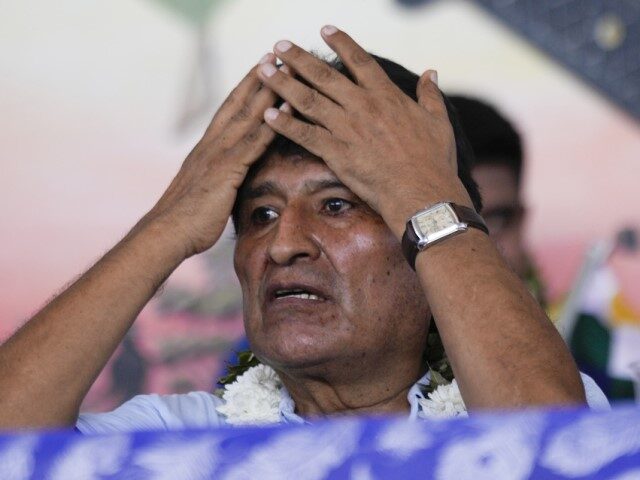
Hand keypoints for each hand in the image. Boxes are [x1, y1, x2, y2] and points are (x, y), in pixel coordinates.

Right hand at [137, 54, 289, 257]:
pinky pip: (254, 141)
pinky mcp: (226, 169)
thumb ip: (217, 181)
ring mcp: (218, 155)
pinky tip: (286, 107)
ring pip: (247, 115)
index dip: (243, 89)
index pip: (227, 112)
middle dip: (257, 78)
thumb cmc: (184, 221)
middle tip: (275, 55)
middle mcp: (211, 145)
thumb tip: (226, 183)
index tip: (257, 69)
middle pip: (238, 104)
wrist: (167, 233)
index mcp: (206, 150)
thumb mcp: (203, 194)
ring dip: (268, 91)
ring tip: (286, 69)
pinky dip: (271, 122)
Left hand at [257, 27, 471, 237]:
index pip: (359, 60)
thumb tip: (431, 72)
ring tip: (264, 70)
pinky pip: (305, 135)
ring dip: (283, 84)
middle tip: (279, 45)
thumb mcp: (438, 120)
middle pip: (324, 75)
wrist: (422, 192)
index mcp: (386, 95)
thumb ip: (430, 94)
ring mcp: (347, 128)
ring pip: (308, 100)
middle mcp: (362, 106)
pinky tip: (268, 114)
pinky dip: (286, 124)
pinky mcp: (336, 153)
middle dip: (298, 58)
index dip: (341, 42)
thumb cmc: (433, 160)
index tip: (324, 29)